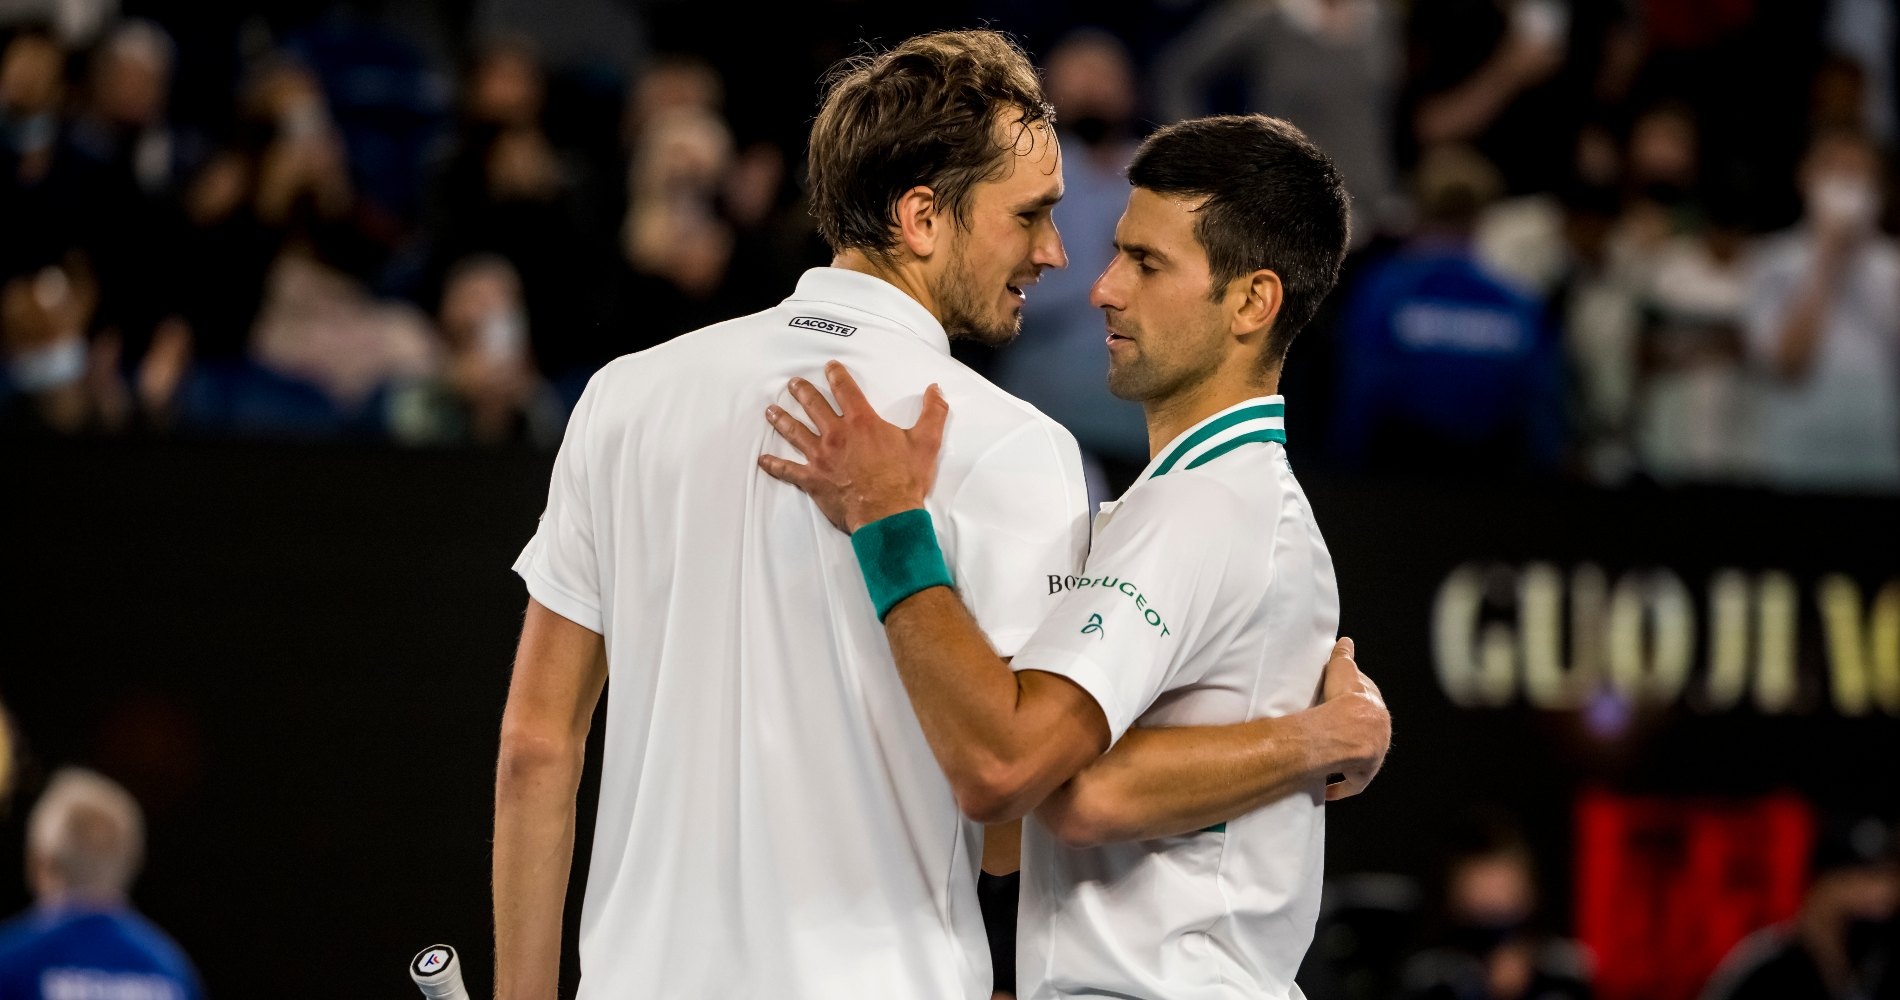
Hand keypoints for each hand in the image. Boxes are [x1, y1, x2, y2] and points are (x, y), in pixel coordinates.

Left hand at [758, 361, 948, 532]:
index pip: (845, 390)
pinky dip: (774, 466)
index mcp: (862, 422)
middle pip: (814, 406)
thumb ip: (932, 412)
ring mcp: (821, 457)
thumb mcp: (927, 442)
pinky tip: (762, 460)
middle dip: (802, 392)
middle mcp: (837, 435)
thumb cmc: (905, 479)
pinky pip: (788, 471)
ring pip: (795, 433)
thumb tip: (935, 389)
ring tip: (771, 410)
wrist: (888, 514)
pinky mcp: (813, 480)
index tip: (829, 366)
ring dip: (782, 420)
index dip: (836, 375)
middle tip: (793, 384)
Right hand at [1316, 637, 1389, 801]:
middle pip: (1364, 733)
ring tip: (1331, 757)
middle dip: (1352, 732)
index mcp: (1377, 711)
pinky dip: (1341, 787)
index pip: (1367, 707)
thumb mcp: (1342, 670)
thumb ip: (1344, 655)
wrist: (1346, 728)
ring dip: (1348, 758)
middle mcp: (1379, 735)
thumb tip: (1345, 641)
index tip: (1338, 704)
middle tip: (1331, 730)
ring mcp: (1372, 757)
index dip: (1352, 705)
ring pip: (1360, 758)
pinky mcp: (1361, 776)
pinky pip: (1351, 784)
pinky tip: (1329, 789)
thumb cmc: (1344, 699)